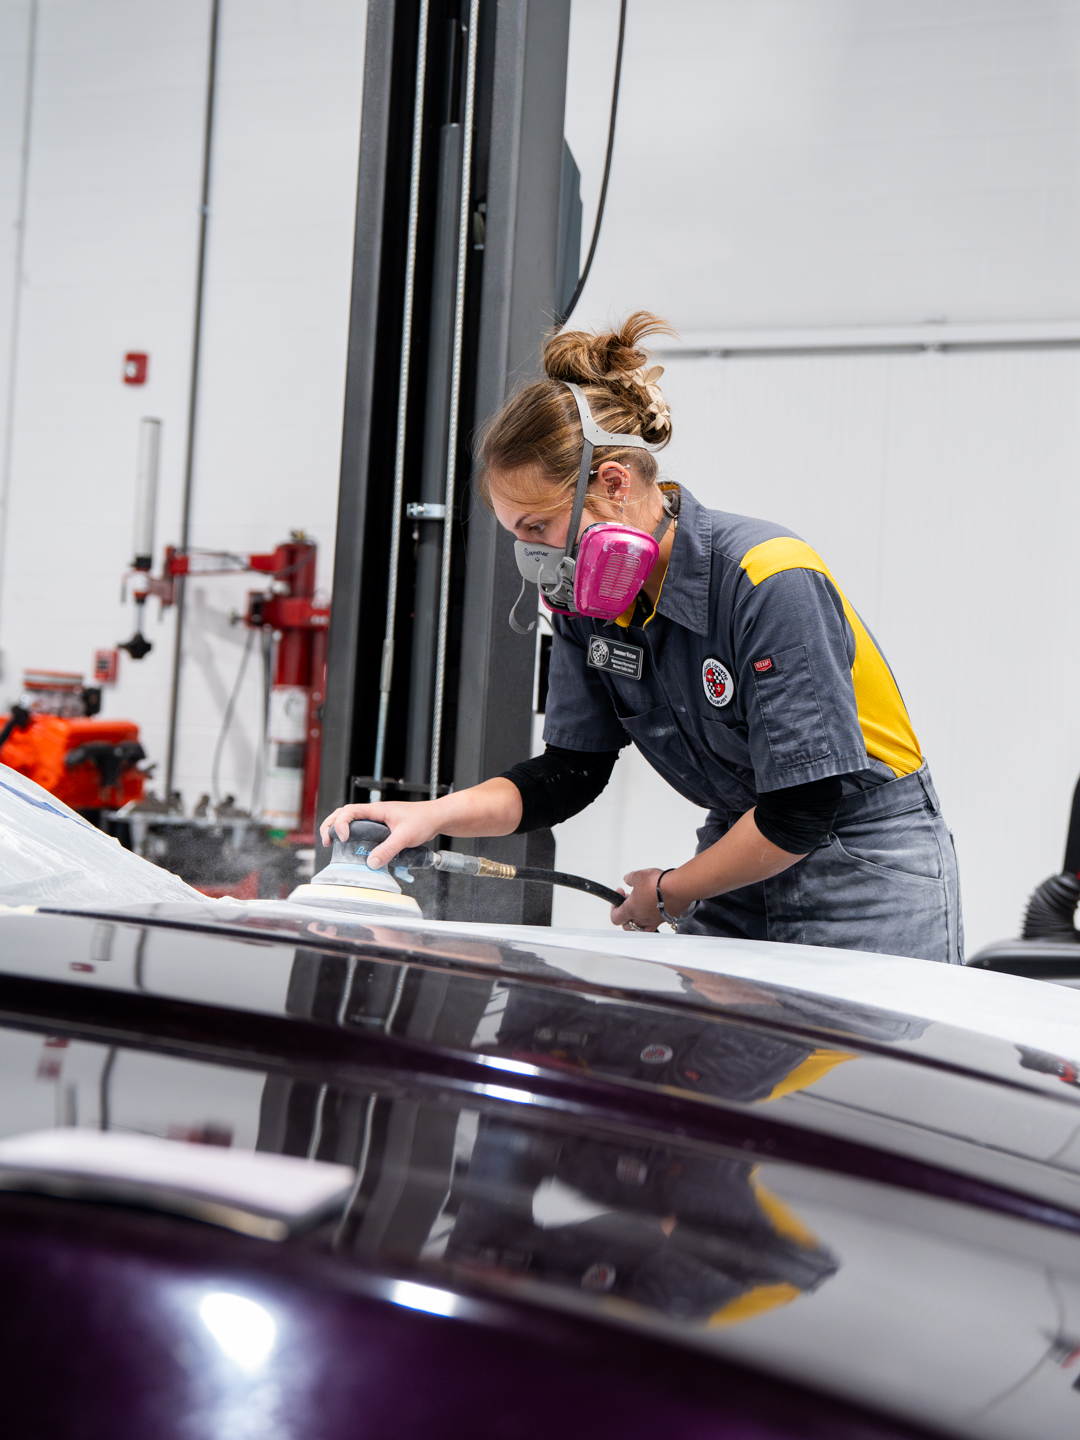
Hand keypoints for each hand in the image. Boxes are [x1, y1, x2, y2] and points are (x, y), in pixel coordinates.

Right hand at [318, 800, 441, 869]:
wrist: (436, 818)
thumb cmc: (423, 819)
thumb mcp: (405, 836)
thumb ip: (388, 850)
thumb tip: (372, 863)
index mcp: (377, 809)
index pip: (349, 811)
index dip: (341, 824)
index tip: (344, 838)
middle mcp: (374, 813)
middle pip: (343, 813)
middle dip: (331, 825)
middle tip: (326, 841)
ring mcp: (376, 820)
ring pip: (350, 820)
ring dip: (338, 829)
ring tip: (332, 843)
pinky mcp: (381, 828)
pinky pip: (361, 828)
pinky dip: (351, 835)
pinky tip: (351, 846)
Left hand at [609, 867, 664, 930]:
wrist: (679, 888)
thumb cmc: (659, 884)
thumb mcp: (638, 875)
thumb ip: (630, 878)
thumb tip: (627, 879)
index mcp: (631, 910)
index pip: (615, 918)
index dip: (613, 908)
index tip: (619, 897)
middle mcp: (642, 919)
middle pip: (627, 926)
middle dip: (625, 915)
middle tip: (629, 901)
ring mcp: (655, 921)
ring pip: (642, 928)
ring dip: (638, 920)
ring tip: (641, 909)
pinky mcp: (666, 918)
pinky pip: (656, 924)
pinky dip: (653, 918)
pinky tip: (655, 908)